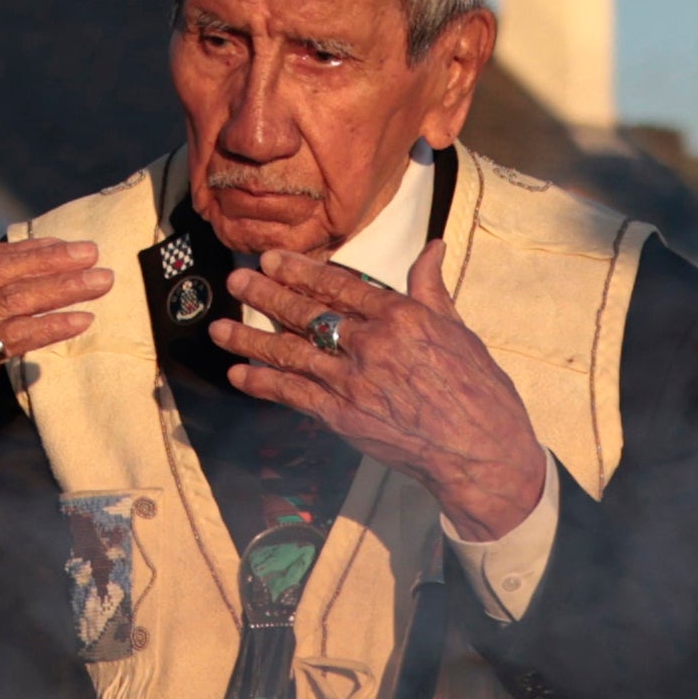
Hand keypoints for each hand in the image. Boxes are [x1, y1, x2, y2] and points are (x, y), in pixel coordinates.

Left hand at [223, 226, 548, 535]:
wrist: (480, 450)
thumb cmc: (478, 391)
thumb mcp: (458, 330)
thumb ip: (432, 289)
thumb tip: (431, 248)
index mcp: (402, 316)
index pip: (340, 286)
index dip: (302, 272)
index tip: (273, 259)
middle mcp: (371, 343)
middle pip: (307, 313)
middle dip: (266, 294)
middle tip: (236, 279)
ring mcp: (353, 380)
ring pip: (290, 352)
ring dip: (250, 338)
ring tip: (218, 327)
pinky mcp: (342, 416)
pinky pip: (293, 395)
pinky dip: (263, 384)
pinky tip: (238, 374)